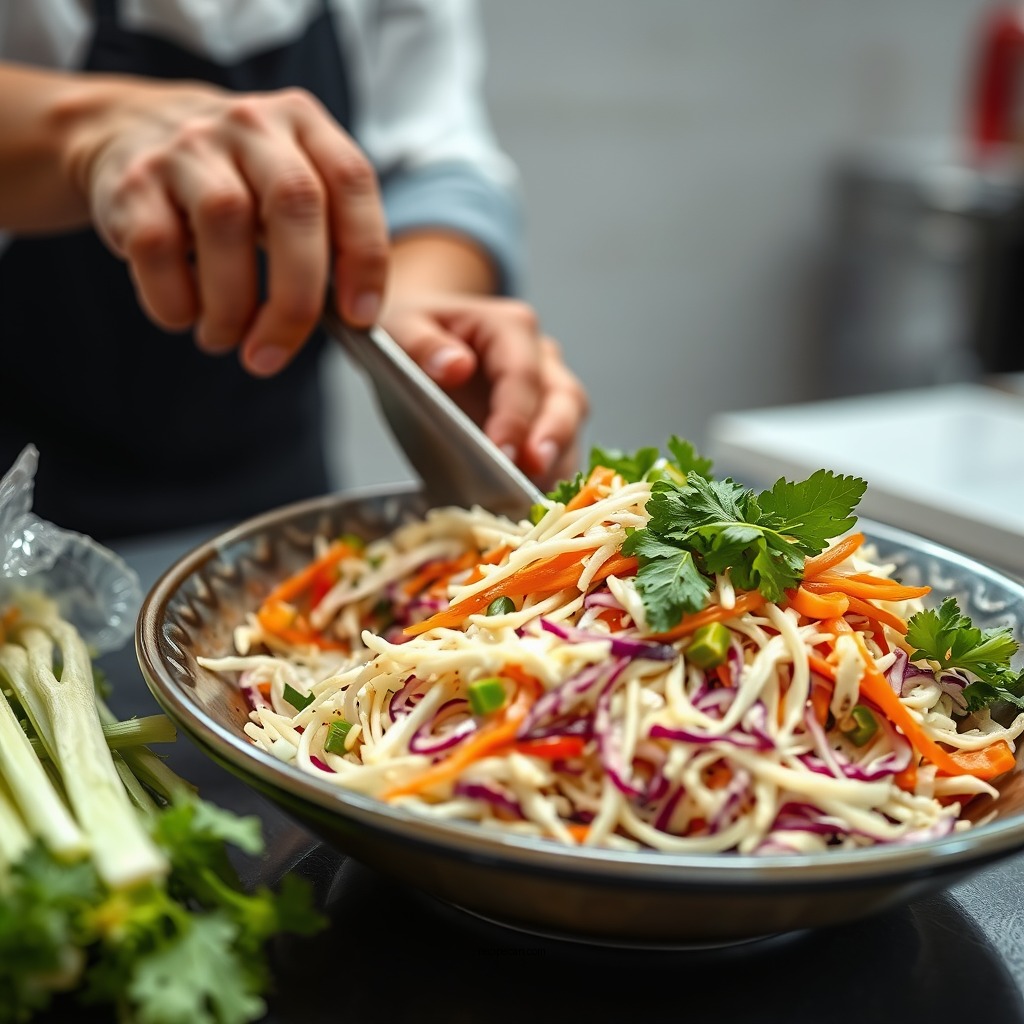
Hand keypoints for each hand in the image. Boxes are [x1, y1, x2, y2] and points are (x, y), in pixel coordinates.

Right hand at [70, 80, 387, 375]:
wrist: (129, 131)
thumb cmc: (236, 183)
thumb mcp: (290, 188)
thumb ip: (328, 239)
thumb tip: (352, 322)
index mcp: (303, 124)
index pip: (351, 181)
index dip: (365, 255)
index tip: (359, 317)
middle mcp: (250, 124)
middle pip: (294, 203)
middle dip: (295, 297)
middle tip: (277, 353)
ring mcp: (188, 146)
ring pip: (226, 223)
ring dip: (230, 306)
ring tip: (226, 336)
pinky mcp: (132, 180)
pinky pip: (158, 248)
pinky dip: (176, 301)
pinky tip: (184, 315)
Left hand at [381, 295, 587, 488]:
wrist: (421, 343)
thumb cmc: (413, 333)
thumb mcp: (399, 327)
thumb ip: (420, 343)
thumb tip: (454, 366)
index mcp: (509, 328)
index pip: (522, 373)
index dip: (515, 415)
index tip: (499, 450)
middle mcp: (540, 358)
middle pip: (565, 399)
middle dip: (553, 439)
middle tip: (532, 472)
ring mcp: (548, 391)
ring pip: (570, 426)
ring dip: (556, 464)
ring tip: (534, 497)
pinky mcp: (543, 424)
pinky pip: (558, 452)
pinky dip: (547, 478)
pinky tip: (525, 503)